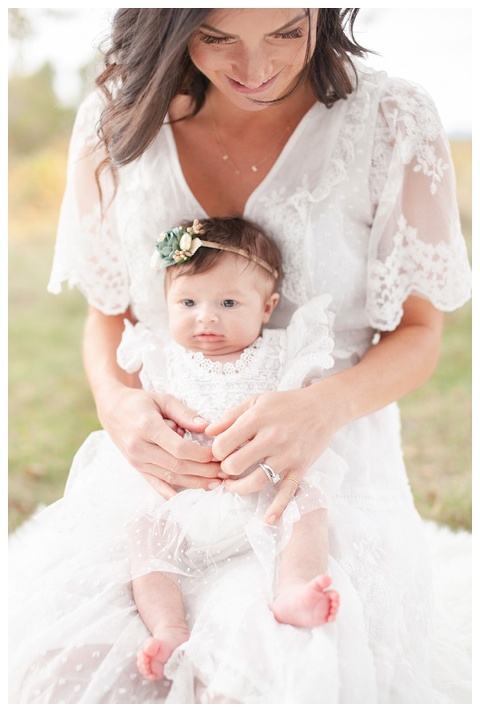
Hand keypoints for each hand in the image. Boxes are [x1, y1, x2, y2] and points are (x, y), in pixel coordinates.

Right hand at [98, 384, 223, 497]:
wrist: (112, 409)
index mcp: (147, 427)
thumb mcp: (163, 399)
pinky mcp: (137, 468)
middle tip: (225, 472)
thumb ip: (184, 413)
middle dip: (204, 471)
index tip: (219, 454)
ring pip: (169, 477)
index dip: (202, 455)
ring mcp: (137, 461)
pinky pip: (155, 484)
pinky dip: (170, 493)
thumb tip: (207, 426)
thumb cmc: (140, 402)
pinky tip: (186, 499)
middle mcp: (139, 448)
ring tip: (216, 484)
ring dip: (194, 483)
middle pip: (177, 466)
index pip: (180, 448)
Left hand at [205, 386, 337, 522]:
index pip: (223, 444)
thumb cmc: (286, 403)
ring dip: (239, 488)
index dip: (215, 452)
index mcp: (258, 418)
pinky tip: (268, 519)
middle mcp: (272, 437)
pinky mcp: (300, 467)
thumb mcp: (256, 400)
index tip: (219, 452)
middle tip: (226, 468)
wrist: (322, 408)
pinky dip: (278, 508)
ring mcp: (287, 455)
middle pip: (235, 465)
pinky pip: (288, 491)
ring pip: (256, 481)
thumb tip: (207, 432)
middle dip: (225, 470)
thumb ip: (230, 416)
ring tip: (233, 486)